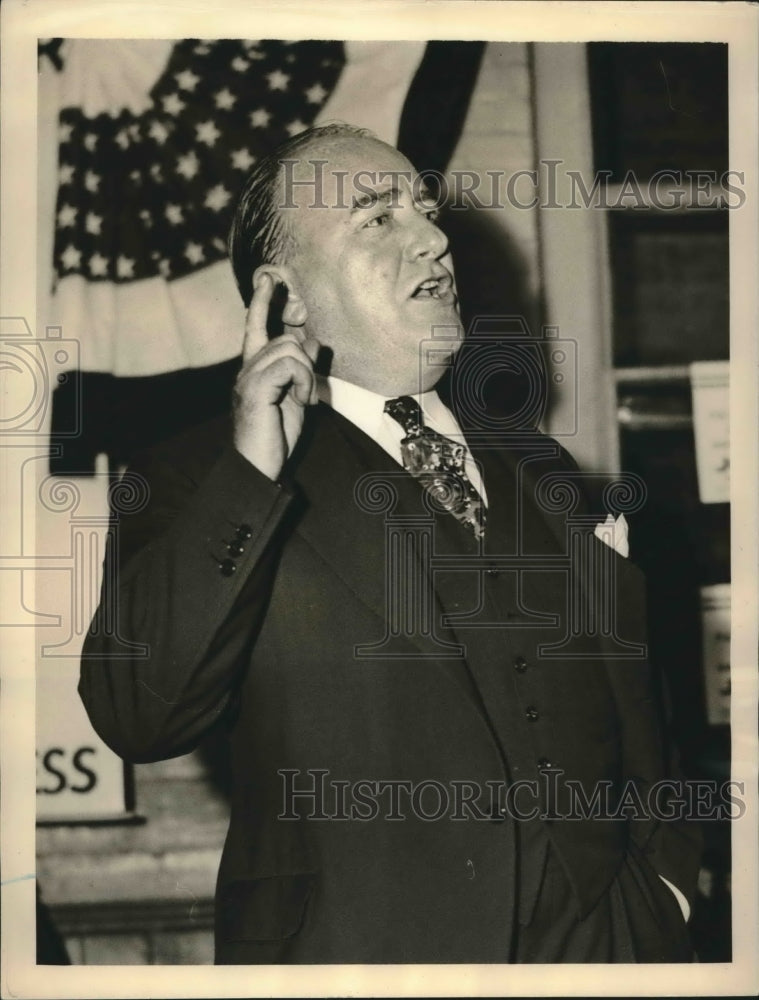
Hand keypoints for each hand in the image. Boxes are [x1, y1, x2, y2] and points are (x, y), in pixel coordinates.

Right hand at [233, 272, 319, 480]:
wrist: (258, 466)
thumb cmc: (275, 435)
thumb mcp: (295, 396)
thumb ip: (300, 369)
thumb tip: (310, 340)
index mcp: (254, 369)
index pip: (255, 327)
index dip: (261, 302)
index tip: (267, 278)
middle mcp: (246, 369)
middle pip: (285, 339)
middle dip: (305, 363)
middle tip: (305, 394)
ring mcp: (248, 378)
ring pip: (289, 349)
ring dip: (306, 375)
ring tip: (301, 400)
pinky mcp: (255, 389)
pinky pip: (290, 365)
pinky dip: (303, 382)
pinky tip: (300, 401)